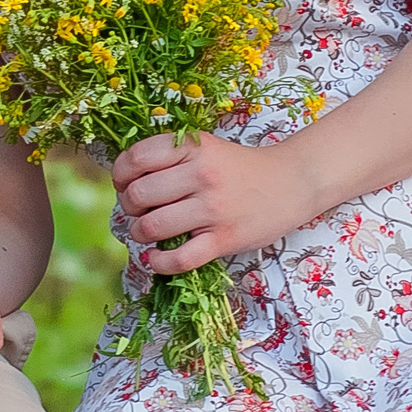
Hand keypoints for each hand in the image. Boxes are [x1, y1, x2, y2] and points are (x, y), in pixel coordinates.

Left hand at [114, 132, 317, 274]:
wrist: (290, 182)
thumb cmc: (239, 168)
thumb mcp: (205, 148)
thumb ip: (170, 159)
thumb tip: (125, 185)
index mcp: (193, 147)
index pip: (135, 159)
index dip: (120, 176)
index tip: (126, 185)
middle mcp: (201, 175)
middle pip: (138, 196)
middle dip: (129, 208)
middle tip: (139, 212)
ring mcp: (213, 209)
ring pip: (152, 227)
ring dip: (140, 235)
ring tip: (147, 233)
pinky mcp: (223, 239)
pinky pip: (179, 259)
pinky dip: (159, 263)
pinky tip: (156, 258)